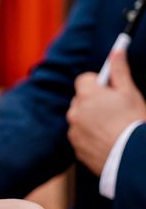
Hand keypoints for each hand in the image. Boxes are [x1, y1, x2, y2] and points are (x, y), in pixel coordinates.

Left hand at [67, 50, 145, 175]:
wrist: (132, 159)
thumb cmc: (134, 122)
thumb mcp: (130, 93)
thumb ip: (119, 70)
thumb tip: (117, 49)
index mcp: (86, 95)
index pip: (84, 80)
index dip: (98, 84)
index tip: (111, 91)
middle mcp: (75, 111)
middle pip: (81, 99)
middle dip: (95, 102)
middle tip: (115, 110)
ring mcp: (73, 130)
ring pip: (81, 119)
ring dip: (92, 120)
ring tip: (113, 128)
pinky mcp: (75, 147)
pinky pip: (81, 136)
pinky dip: (91, 137)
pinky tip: (108, 141)